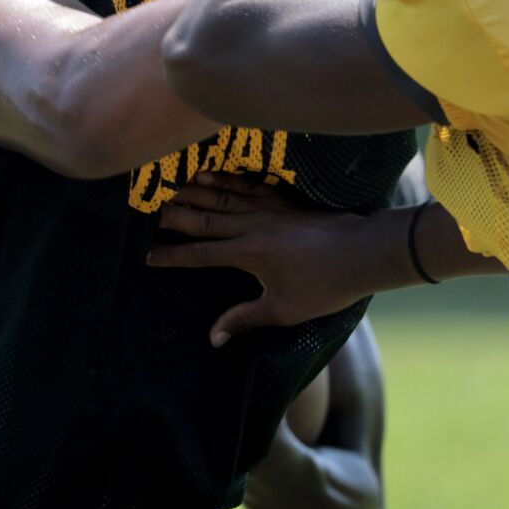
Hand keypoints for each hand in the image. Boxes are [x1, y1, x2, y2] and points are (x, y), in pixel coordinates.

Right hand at [146, 173, 380, 346]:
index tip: (145, 255)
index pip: (199, 254)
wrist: (364, 252)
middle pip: (203, 218)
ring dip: (192, 190)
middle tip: (144, 208)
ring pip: (221, 196)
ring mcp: (268, 209)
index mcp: (248, 254)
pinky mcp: (283, 200)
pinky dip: (224, 178)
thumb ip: (246, 319)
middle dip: (172, 215)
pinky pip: (246, 185)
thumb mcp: (285, 310)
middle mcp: (252, 226)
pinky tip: (209, 171)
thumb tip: (214, 337)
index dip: (170, 256)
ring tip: (167, 184)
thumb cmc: (326, 286)